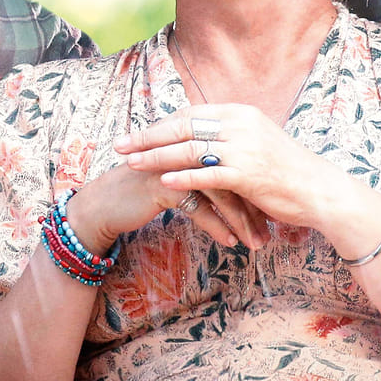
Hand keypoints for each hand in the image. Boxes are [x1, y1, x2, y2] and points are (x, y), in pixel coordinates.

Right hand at [64, 161, 267, 255]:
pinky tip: (230, 241)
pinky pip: (199, 207)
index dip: (256, 185)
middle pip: (232, 173)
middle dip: (254, 205)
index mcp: (195, 138)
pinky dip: (217, 226)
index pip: (236, 159)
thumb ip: (207, 171)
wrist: (107, 203)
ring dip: (240, 220)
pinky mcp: (162, 184)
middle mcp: (187, 145)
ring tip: (256, 242)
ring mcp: (175, 162)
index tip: (274, 209)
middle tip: (271, 231)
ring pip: (219, 191)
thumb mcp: (181, 176)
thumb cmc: (146, 190)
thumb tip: (241, 184)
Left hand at [115, 105, 344, 232]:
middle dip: (148, 136)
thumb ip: (228, 135)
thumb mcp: (257, 140)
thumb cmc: (287, 169)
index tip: (136, 132)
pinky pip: (207, 174)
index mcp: (240, 113)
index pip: (190, 114)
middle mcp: (240, 124)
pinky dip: (183, 178)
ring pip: (189, 149)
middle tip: (120, 144)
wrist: (320, 190)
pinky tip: (162, 183)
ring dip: (156, 157)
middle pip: (183, 126)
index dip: (160, 124)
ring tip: (131, 163)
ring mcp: (244, 148)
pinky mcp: (248, 174)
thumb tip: (197, 136)